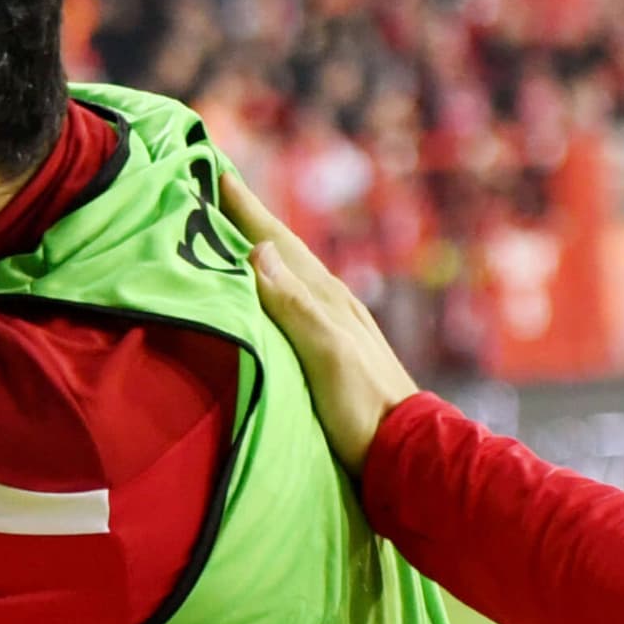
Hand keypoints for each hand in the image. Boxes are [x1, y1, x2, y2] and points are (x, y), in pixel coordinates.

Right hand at [219, 174, 419, 467]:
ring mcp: (335, 324)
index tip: (218, 171)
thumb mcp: (327, 355)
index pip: (278, 242)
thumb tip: (259, 251)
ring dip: (260, 248)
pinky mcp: (333, 348)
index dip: (248, 208)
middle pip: (284, 250)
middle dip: (250, 219)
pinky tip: (265, 291)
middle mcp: (331, 302)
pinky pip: (293, 300)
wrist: (406, 452)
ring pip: (289, 273)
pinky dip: (271, 283)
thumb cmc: (363, 408)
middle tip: (217, 188)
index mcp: (326, 298)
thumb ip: (295, 306)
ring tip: (232, 231)